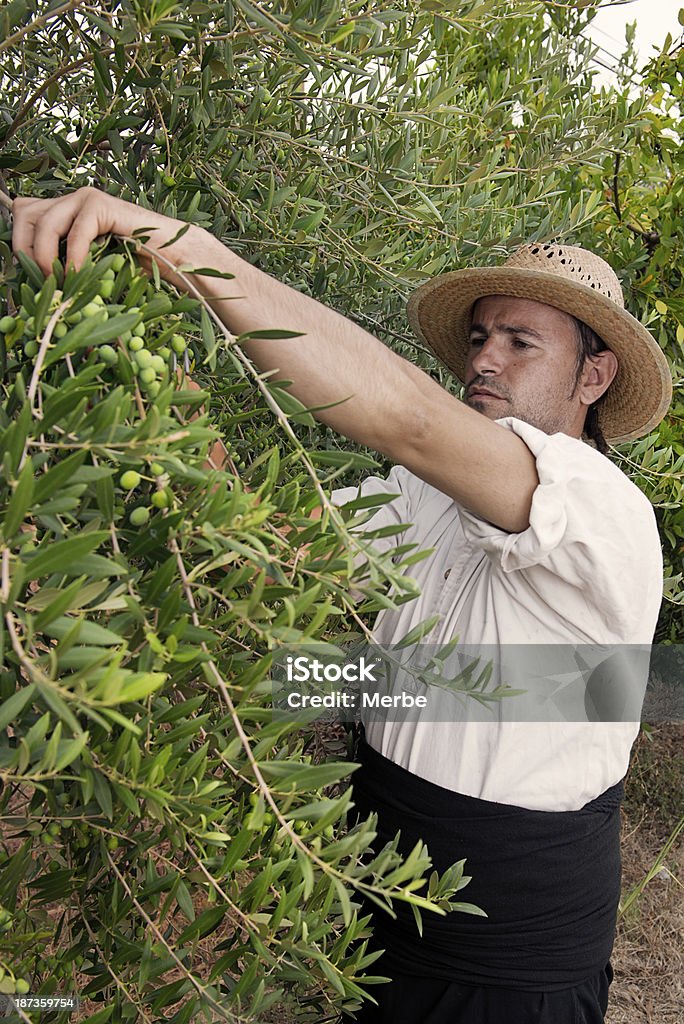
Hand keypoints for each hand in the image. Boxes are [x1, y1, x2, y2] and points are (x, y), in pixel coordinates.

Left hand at [12, 186, 201, 283]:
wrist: (174, 256)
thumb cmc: (137, 267)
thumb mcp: (91, 266)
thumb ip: (66, 263)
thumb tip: (37, 280)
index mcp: (66, 212)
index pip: (24, 216)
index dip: (20, 243)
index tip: (31, 275)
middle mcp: (72, 200)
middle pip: (25, 213)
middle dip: (24, 248)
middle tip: (41, 279)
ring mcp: (86, 199)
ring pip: (44, 221)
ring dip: (44, 255)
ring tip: (58, 281)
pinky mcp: (102, 205)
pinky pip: (75, 232)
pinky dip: (72, 257)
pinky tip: (78, 275)